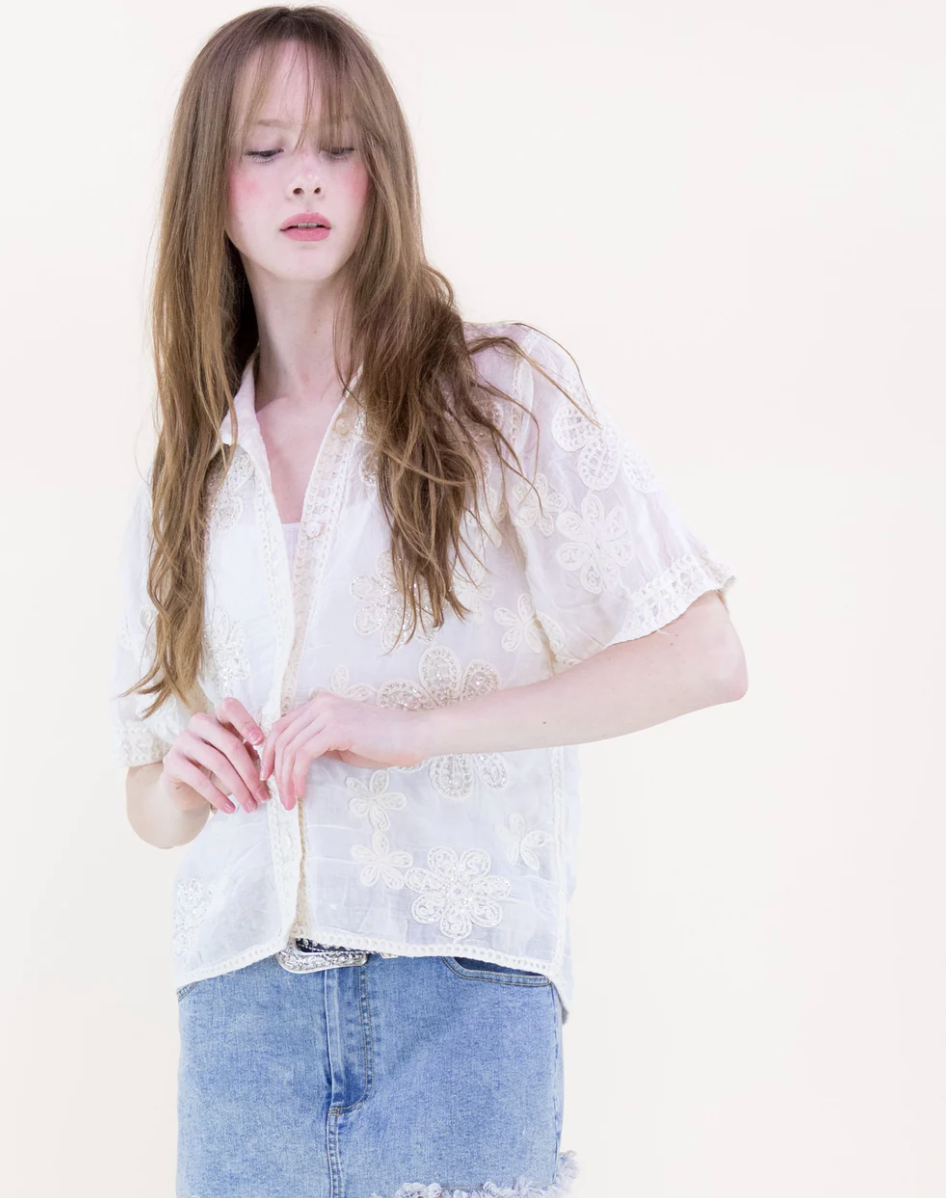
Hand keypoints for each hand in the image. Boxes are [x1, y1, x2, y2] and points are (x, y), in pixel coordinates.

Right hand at [159, 697, 269, 815]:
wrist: (185, 789)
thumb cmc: (217, 770)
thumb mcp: (235, 760)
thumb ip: (248, 752)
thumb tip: (262, 756)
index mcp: (218, 718)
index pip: (230, 707)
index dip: (247, 722)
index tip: (261, 742)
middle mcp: (199, 724)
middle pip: (230, 744)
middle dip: (250, 773)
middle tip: (263, 795)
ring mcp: (183, 741)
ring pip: (217, 763)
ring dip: (238, 788)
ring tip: (251, 806)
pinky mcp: (172, 762)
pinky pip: (199, 779)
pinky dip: (217, 796)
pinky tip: (230, 809)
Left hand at [260, 691, 427, 810]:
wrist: (412, 736)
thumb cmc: (383, 742)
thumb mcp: (343, 741)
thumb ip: (319, 744)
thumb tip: (295, 762)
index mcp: (320, 703)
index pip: (281, 726)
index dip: (269, 753)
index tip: (269, 776)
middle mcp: (320, 704)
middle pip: (280, 737)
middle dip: (273, 768)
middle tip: (277, 795)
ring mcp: (327, 714)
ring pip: (289, 748)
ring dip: (285, 779)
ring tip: (290, 800)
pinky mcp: (336, 729)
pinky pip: (304, 755)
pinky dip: (297, 776)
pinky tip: (302, 791)